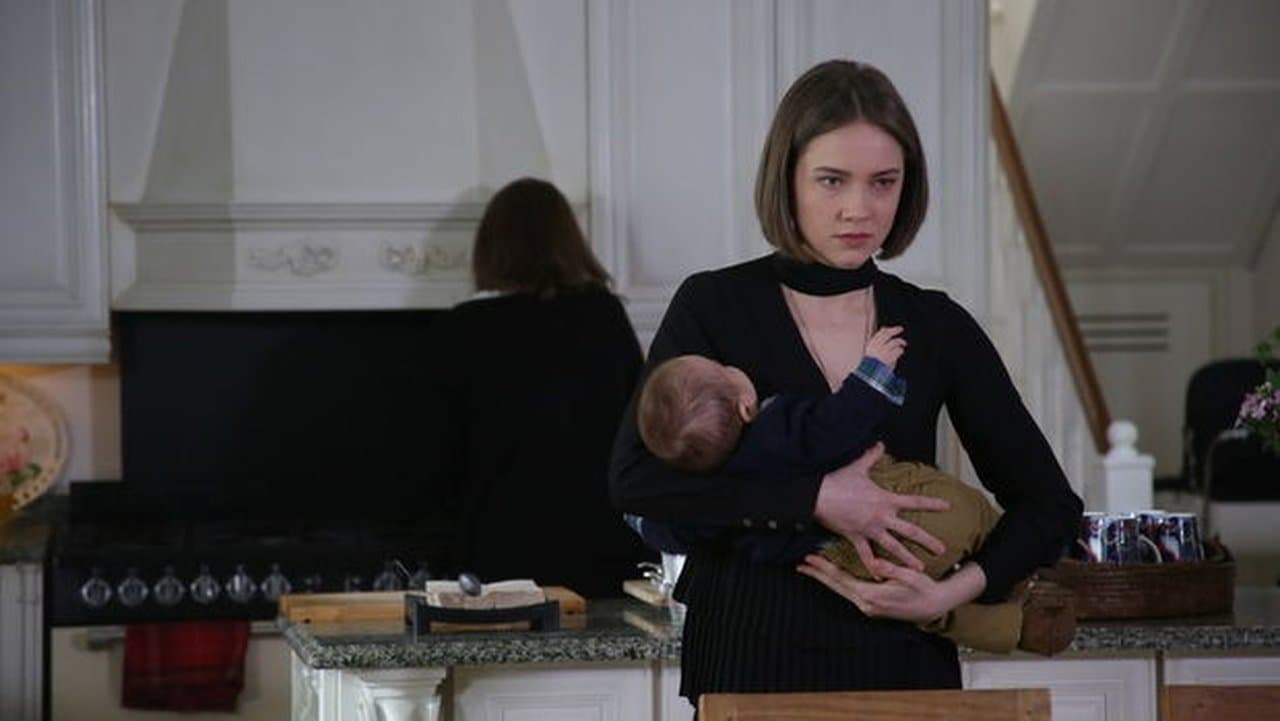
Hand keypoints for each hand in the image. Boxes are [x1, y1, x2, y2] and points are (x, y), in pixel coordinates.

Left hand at [797, 554, 986, 622]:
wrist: (935, 607)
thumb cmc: (924, 590)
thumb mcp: (911, 577)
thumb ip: (892, 569)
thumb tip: (875, 563)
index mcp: (872, 595)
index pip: (841, 580)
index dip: (824, 568)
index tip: (810, 559)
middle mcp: (866, 604)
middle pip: (835, 586)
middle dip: (818, 575)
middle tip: (801, 564)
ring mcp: (868, 607)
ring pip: (841, 590)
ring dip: (826, 580)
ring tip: (812, 569)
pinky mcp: (872, 606)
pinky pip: (849, 593)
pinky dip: (838, 583)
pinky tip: (833, 577)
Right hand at [813, 443, 949, 573]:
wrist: (818, 495)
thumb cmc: (838, 481)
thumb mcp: (857, 467)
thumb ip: (871, 456)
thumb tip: (879, 443)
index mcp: (885, 499)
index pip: (914, 502)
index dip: (932, 504)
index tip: (947, 507)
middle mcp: (882, 516)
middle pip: (910, 531)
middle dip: (927, 541)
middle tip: (942, 550)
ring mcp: (870, 529)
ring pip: (893, 547)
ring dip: (907, 558)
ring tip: (920, 568)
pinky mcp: (856, 537)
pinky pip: (866, 555)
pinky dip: (873, 566)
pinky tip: (880, 577)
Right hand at [864, 326, 905, 368]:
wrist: (872, 375)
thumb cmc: (874, 363)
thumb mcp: (873, 350)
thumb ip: (879, 339)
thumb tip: (884, 328)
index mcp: (872, 345)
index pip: (880, 333)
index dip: (889, 329)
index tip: (894, 328)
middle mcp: (877, 347)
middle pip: (887, 334)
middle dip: (895, 330)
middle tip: (900, 329)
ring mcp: (883, 352)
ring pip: (894, 341)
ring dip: (900, 341)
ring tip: (903, 344)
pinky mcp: (890, 357)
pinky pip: (898, 350)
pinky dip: (900, 350)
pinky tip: (900, 352)